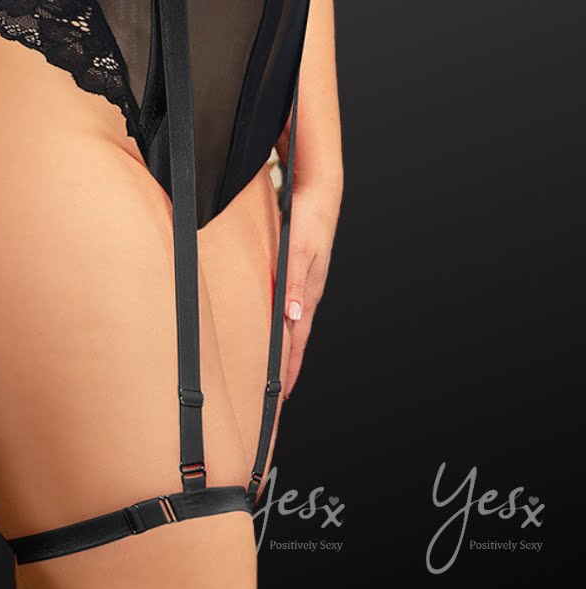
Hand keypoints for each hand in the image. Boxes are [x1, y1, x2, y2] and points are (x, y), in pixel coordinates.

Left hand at [282, 179, 341, 400]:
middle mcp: (307, 292)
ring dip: (280, 342)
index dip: (290, 368)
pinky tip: (269, 320)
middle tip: (272, 390)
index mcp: (309, 293)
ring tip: (268, 363)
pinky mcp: (295, 271)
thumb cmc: (310, 221)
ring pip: (289, 321)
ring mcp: (302, 282)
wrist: (319, 193)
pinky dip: (278, 320)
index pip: (297, 340)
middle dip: (285, 364)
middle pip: (294, 336)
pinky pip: (285, 303)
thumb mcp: (300, 252)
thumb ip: (296, 283)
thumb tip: (293, 317)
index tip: (281, 395)